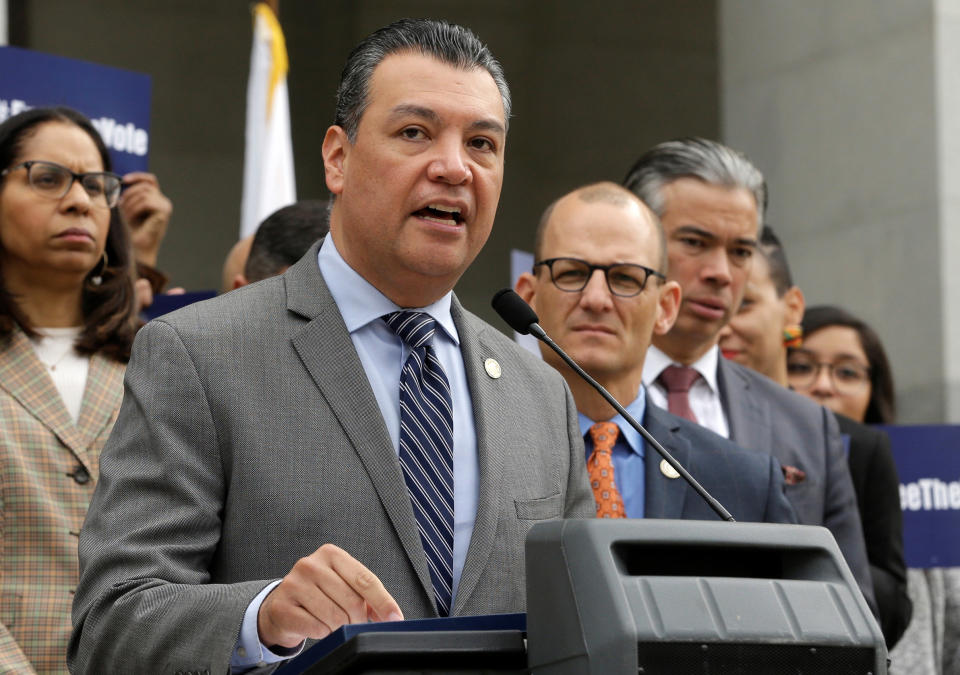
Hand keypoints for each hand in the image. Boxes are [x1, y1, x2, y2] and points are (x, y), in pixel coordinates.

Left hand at [119, 172, 172, 266]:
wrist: (138, 249)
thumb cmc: (132, 230)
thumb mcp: (128, 208)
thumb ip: (130, 195)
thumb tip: (122, 180)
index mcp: (157, 199)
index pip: (150, 180)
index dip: (137, 177)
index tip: (123, 180)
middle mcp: (164, 202)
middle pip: (144, 186)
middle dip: (129, 194)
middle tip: (120, 206)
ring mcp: (165, 207)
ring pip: (144, 193)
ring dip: (131, 204)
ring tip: (126, 215)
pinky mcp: (164, 212)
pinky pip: (146, 202)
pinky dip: (135, 209)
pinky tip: (132, 218)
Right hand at [258, 544, 402, 648]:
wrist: (282, 606)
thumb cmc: (318, 594)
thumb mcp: (343, 586)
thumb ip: (367, 596)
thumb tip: (391, 614)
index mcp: (331, 554)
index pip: (365, 579)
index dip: (383, 602)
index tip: (395, 618)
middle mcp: (311, 564)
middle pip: (352, 601)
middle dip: (358, 619)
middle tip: (354, 624)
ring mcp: (294, 584)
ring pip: (334, 617)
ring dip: (340, 628)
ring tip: (333, 624)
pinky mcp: (282, 606)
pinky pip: (316, 628)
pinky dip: (323, 633)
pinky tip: (317, 626)